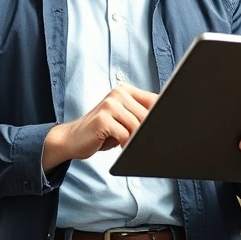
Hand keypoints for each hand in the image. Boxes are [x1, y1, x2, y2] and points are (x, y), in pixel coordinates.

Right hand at [42, 83, 157, 171]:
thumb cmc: (101, 132)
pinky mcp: (102, 119)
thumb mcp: (123, 120)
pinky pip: (125, 135)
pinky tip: (122, 148)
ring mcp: (109, 105)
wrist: (72, 139)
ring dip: (137, 140)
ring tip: (131, 147)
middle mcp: (118, 93)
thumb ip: (140, 116)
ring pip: (137, 126)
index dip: (163, 116)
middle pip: (147, 115)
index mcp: (125, 90)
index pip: (154, 100)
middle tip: (148, 143)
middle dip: (149, 132)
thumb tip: (165, 122)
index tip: (168, 129)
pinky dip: (126, 145)